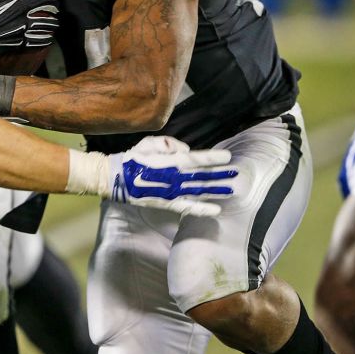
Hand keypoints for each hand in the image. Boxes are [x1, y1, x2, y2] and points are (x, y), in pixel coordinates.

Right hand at [108, 136, 236, 217]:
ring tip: (232, 190)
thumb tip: (185, 150)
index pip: (197, 159)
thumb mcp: (149, 143)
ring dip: (217, 190)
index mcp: (171, 161)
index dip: (213, 158)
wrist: (117, 179)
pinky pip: (188, 207)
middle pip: (203, 176)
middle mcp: (175, 177)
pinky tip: (216, 210)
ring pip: (199, 191)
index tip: (228, 157)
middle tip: (237, 174)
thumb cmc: (133, 158)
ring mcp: (173, 192)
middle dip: (221, 175)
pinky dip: (203, 209)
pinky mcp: (168, 203)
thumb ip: (169, 144)